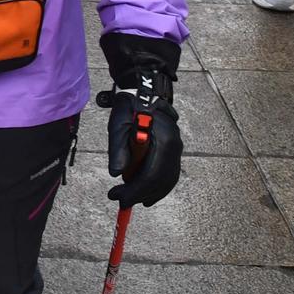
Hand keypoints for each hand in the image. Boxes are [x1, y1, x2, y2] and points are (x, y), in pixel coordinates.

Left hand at [95, 73, 182, 206]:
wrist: (144, 92)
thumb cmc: (129, 108)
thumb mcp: (118, 125)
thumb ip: (118, 148)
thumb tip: (116, 173)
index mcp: (163, 140)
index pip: (151, 175)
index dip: (134, 190)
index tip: (118, 198)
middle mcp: (175, 146)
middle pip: (161, 180)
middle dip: (140, 194)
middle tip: (120, 200)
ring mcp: (177, 149)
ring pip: (167, 180)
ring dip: (150, 193)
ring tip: (131, 199)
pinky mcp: (174, 151)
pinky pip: (169, 174)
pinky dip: (158, 186)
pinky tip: (146, 194)